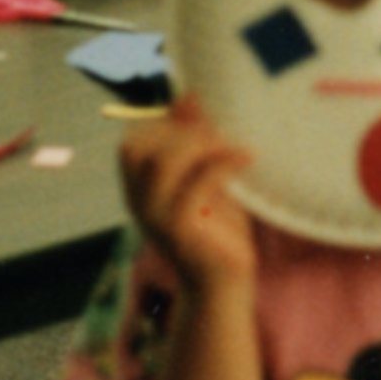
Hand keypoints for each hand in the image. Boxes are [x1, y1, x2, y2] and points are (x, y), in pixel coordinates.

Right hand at [120, 96, 256, 295]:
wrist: (226, 284)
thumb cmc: (220, 230)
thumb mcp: (207, 177)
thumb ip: (195, 142)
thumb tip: (189, 95)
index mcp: (141, 189)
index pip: (132, 142)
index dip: (165, 123)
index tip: (205, 122)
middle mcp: (139, 203)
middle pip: (136, 147)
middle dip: (179, 130)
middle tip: (220, 132)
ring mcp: (156, 219)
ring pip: (161, 163)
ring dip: (200, 145)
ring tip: (234, 148)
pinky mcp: (180, 232)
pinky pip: (194, 186)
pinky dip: (222, 164)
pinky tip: (248, 158)